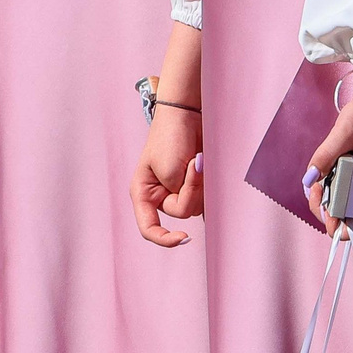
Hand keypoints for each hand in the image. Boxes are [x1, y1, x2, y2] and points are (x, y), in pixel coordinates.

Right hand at [131, 106, 203, 247]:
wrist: (185, 113)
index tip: (184, 237)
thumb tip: (201, 210)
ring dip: (201, 184)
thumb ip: (182, 197)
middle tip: (194, 164)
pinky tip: (206, 167)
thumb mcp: (170, 171)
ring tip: (197, 159)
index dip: (165, 239)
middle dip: (191, 190)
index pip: (149, 229)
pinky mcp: (193, 184)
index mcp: (143, 194)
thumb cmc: (169, 138)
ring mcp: (177, 190)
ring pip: (197, 205)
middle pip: (182, 213)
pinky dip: (208, 184)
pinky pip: (206, 196)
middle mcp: (160, 196)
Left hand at [306, 76, 352, 233]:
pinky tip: (327, 172)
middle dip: (325, 208)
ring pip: (344, 210)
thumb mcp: (343, 132)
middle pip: (346, 221)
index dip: (335, 225)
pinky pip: (345, 196)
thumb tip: (309, 179)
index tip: (321, 201)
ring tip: (320, 175)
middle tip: (316, 184)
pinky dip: (331, 189)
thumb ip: (325, 155)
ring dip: (327, 198)